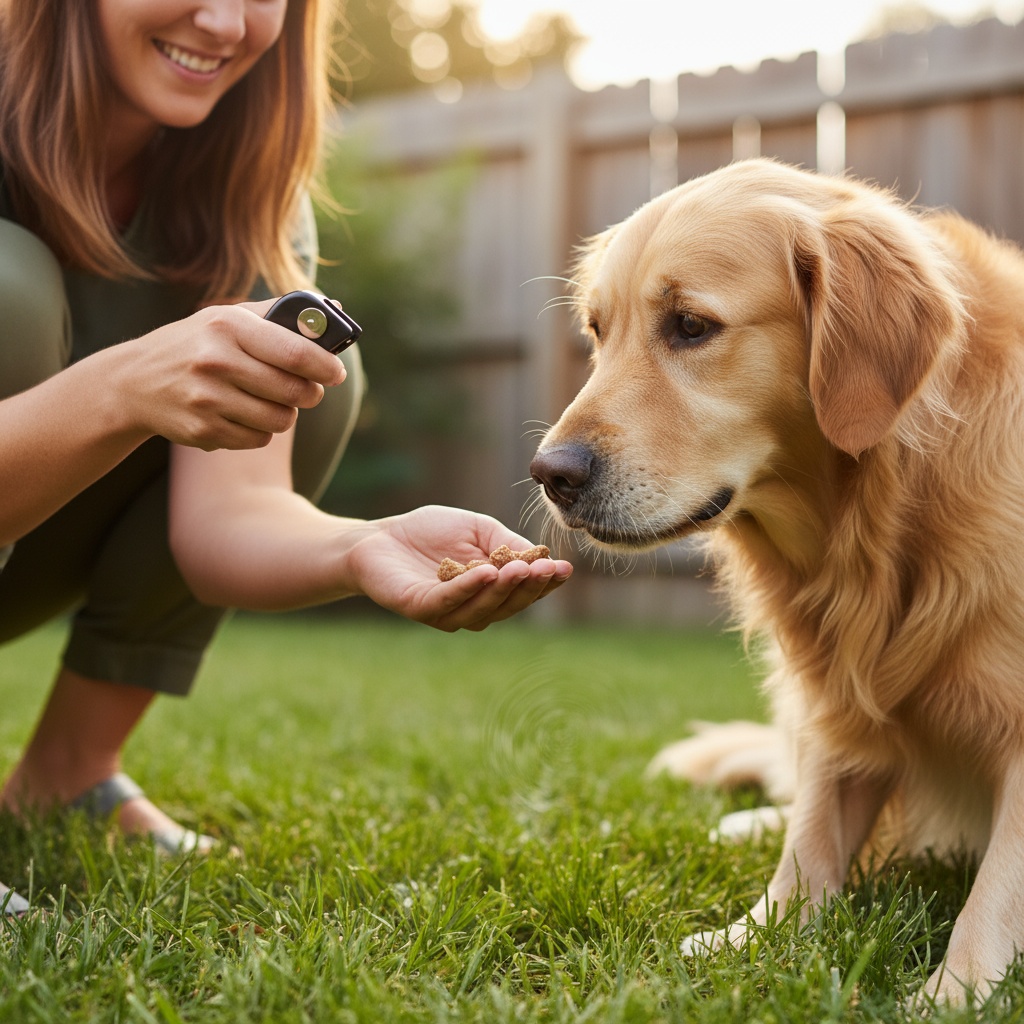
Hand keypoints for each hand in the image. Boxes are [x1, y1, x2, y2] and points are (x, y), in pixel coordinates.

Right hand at [118, 298, 347, 450]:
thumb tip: (335, 309)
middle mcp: (215, 361)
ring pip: (280, 420)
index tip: (337, 373)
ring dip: (284, 414)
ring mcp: (207, 399)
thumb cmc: (195, 344)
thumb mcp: (228, 318)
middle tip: (308, 391)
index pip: (294, 351)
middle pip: (294, 391)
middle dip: (310, 394)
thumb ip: (279, 314)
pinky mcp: (203, 431)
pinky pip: (258, 439)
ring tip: (269, 400)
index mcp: (227, 326)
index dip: (325, 365)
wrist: (133, 382)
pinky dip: (260, 431)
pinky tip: (241, 415)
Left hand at [345, 505, 572, 630]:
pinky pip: (448, 600)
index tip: (564, 568)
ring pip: (481, 607)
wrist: (377, 538)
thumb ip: (505, 543)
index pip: (522, 591)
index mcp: (488, 591)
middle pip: (507, 605)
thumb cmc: (429, 533)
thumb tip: (539, 557)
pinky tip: (487, 573)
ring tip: (521, 569)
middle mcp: (470, 608)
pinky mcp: (419, 607)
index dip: (544, 583)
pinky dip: (469, 588)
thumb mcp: (478, 530)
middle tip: (547, 570)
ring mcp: (445, 612)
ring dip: (503, 590)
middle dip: (529, 588)